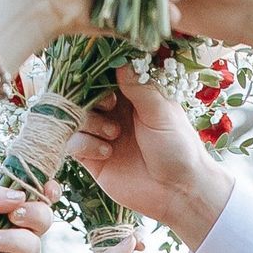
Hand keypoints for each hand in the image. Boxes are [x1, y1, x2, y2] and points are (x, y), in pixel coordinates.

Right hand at [69, 68, 231, 248]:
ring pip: (75, 117)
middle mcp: (114, 113)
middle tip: (110, 105)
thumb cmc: (178, 148)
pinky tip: (107, 152)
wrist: (178, 191)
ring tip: (114, 134)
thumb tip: (120, 61)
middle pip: (84, 94)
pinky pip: (73, 144)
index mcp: (132, 96)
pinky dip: (84, 144)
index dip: (99, 74)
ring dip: (91, 122)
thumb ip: (138, 87)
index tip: (107, 79)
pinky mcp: (93, 159)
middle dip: (91, 97)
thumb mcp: (161, 111)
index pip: (105, 75)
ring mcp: (101, 135)